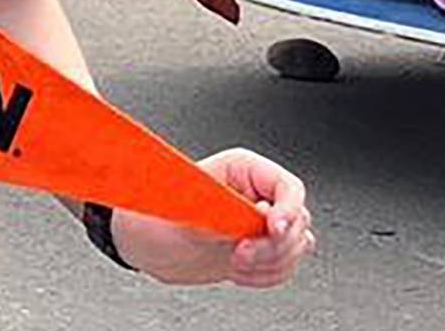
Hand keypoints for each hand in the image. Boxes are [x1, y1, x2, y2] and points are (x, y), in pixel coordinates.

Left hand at [110, 148, 312, 287]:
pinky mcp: (259, 248)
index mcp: (243, 170)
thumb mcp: (184, 209)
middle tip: (240, 254)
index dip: (289, 209)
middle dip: (274, 245)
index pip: (287, 186)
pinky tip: (240, 273)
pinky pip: (286, 266)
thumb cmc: (156, 215)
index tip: (273, 229)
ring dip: (272, 263)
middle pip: (298, 220)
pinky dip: (268, 275)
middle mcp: (256, 193)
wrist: (146, 243)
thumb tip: (248, 216)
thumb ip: (222, 211)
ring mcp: (260, 222)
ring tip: (235, 264)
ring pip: (297, 245)